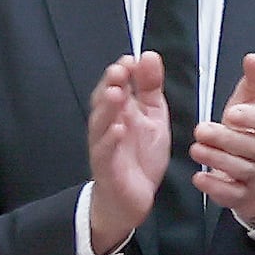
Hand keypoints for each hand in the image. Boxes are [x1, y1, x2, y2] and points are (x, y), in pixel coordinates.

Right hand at [82, 52, 172, 254]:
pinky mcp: (106, 166)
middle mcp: (109, 125)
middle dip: (111, 83)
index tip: (132, 58)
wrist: (132, 198)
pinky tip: (117, 129)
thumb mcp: (153, 116)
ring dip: (108, 107)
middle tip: (119, 69)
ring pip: (101, 123)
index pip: (117, 85)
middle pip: (105, 101)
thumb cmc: (139, 155)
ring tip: (115, 91)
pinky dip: (110, 140)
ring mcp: (105, 145)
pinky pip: (105, 151)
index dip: (122, 72)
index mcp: (121, 111)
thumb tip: (148, 56)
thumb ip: (150, 88)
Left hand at [188, 52, 254, 223]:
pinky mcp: (244, 196)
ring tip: (196, 149)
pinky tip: (199, 178)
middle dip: (226, 139)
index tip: (232, 112)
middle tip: (201, 130)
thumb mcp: (254, 103)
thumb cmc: (252, 132)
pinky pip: (232, 195)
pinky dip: (215, 188)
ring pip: (241, 170)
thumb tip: (254, 58)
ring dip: (217, 160)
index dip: (254, 118)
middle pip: (252, 148)